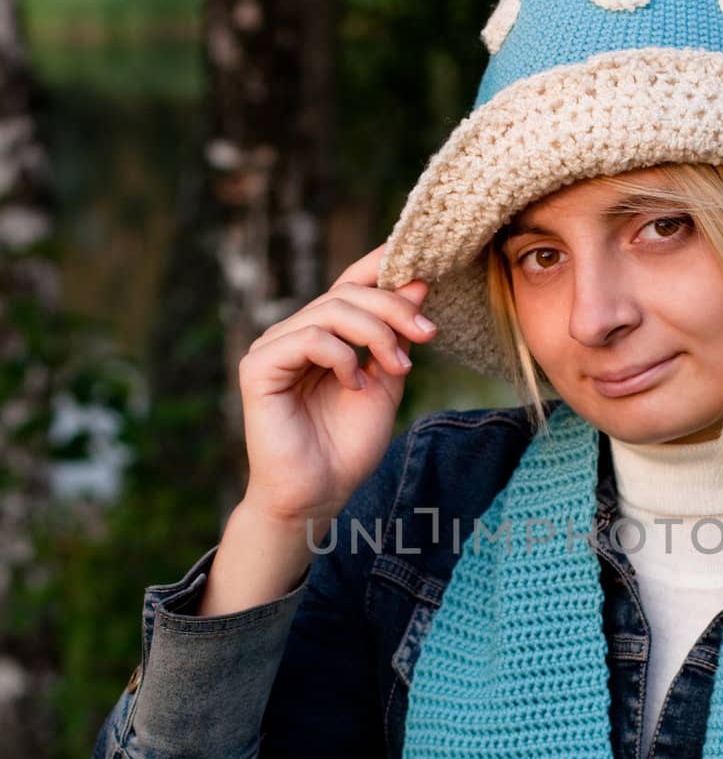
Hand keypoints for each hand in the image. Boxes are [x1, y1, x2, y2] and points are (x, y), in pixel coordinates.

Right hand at [236, 244, 436, 529]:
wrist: (318, 496)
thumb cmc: (346, 447)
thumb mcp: (386, 384)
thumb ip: (396, 338)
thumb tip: (418, 285)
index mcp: (322, 334)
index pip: (350, 285)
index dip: (381, 266)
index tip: (424, 263)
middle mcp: (294, 333)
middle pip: (346, 294)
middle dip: (394, 309)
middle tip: (428, 333)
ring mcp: (273, 347)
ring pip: (330, 310)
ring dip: (376, 334)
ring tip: (400, 368)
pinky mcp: (258, 367)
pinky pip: (309, 337)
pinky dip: (342, 357)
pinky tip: (356, 385)